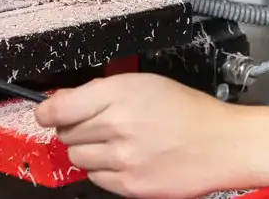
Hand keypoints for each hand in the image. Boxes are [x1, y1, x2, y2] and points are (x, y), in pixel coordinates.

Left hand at [38, 74, 257, 198]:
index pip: (57, 108)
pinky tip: (127, 159)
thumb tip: (62, 100)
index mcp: (119, 94)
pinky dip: (104, 170)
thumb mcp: (144, 83)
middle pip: (64, 133)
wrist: (222, 144)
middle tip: (102, 124)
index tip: (47, 113)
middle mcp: (117, 126)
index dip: (47, 111)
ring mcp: (122, 159)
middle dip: (77, 127)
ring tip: (118, 143)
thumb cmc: (188, 111)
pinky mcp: (129, 185)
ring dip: (89, 150)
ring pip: (77, 157)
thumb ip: (99, 91)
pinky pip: (95, 178)